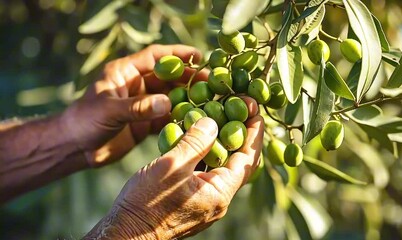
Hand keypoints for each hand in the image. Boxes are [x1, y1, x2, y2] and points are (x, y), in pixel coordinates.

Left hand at [61, 44, 207, 166]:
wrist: (74, 147)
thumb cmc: (85, 121)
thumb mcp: (109, 110)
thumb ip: (138, 107)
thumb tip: (168, 103)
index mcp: (126, 72)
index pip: (156, 57)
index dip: (177, 54)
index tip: (199, 56)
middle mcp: (137, 85)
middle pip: (168, 77)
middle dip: (188, 78)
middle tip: (210, 82)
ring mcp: (142, 105)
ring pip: (170, 97)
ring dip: (187, 99)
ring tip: (208, 101)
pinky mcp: (144, 124)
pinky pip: (166, 118)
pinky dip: (179, 119)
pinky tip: (194, 121)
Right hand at [84, 98, 263, 238]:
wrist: (126, 232)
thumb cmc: (146, 203)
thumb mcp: (171, 167)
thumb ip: (194, 143)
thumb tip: (212, 123)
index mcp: (220, 193)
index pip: (247, 158)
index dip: (253, 132)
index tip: (254, 108)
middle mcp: (217, 198)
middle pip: (236, 160)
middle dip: (238, 133)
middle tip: (236, 108)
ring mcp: (204, 199)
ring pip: (218, 164)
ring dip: (218, 140)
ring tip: (216, 115)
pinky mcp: (190, 198)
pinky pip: (203, 170)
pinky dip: (202, 152)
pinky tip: (194, 135)